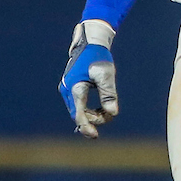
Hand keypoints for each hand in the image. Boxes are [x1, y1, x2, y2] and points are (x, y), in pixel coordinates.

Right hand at [59, 20, 117, 138]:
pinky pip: (78, 107)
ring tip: (107, 110)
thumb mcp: (106, 74)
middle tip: (110, 114)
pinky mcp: (71, 90)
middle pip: (79, 115)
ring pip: (79, 112)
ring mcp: (67, 91)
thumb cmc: (98, 57)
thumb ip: (109, 93)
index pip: (79, 113)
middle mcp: (67, 90)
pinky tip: (99, 112)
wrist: (88, 44)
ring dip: (93, 115)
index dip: (87, 126)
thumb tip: (113, 113)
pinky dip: (89, 111)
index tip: (95, 136)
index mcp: (75, 87)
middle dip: (94, 119)